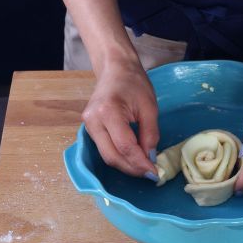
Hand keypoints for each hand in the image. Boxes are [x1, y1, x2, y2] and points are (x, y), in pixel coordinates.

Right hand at [82, 58, 159, 179]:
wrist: (115, 69)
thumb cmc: (134, 83)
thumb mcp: (150, 108)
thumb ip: (150, 135)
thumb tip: (150, 159)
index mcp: (108, 111)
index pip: (124, 146)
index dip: (140, 163)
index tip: (155, 172)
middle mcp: (93, 120)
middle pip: (112, 156)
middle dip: (132, 169)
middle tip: (151, 173)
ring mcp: (88, 125)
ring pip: (107, 156)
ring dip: (126, 166)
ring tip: (144, 168)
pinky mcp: (89, 128)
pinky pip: (104, 149)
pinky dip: (119, 157)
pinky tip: (133, 159)